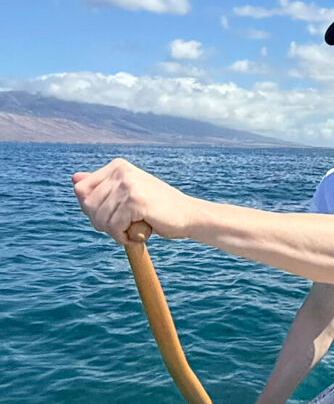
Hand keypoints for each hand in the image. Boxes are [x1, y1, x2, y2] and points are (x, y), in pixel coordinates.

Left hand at [72, 158, 197, 244]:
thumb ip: (102, 187)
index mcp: (118, 166)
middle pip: (87, 204)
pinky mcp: (136, 200)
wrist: (189, 216)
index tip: (111, 218)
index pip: (81, 190)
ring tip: (132, 232)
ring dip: (114, 232)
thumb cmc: (159, 209)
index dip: (91, 209)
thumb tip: (74, 178)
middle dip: (102, 223)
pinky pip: (114, 225)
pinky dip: (122, 237)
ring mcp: (129, 184)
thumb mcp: (128, 195)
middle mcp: (121, 171)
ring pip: (100, 217)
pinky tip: (137, 236)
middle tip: (123, 228)